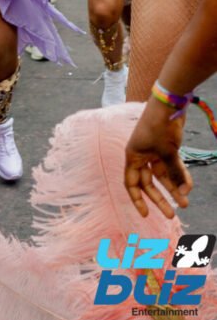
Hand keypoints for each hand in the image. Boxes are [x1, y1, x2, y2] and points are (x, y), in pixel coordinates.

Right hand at [124, 99, 192, 218]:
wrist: (169, 104)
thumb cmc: (160, 126)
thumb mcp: (167, 153)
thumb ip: (173, 174)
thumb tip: (183, 194)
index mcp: (133, 156)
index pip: (131, 183)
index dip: (137, 200)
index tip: (145, 215)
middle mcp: (141, 156)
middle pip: (149, 183)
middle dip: (161, 198)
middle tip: (172, 214)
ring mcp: (154, 152)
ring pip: (163, 177)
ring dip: (173, 189)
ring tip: (185, 203)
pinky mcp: (166, 149)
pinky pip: (172, 167)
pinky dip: (180, 176)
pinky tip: (188, 186)